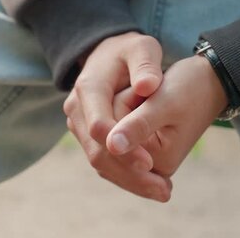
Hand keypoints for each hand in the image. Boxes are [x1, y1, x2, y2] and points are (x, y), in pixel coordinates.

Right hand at [64, 31, 169, 200]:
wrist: (109, 53)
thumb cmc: (130, 51)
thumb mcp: (142, 48)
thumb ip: (145, 66)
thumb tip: (147, 88)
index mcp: (88, 88)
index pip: (99, 127)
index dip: (124, 148)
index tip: (151, 163)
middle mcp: (77, 109)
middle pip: (97, 151)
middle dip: (129, 173)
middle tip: (162, 188)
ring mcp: (79, 124)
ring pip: (98, 161)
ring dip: (129, 180)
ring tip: (162, 190)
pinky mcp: (87, 135)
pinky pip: (103, 159)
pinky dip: (126, 174)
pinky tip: (152, 183)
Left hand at [107, 55, 227, 182]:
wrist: (207, 83)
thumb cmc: (190, 89)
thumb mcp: (165, 104)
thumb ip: (138, 126)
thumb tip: (112, 147)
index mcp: (158, 165)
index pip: (111, 148)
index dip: (116, 112)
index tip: (141, 92)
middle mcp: (150, 170)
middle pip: (106, 148)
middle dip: (117, 113)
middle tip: (143, 92)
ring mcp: (143, 162)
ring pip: (105, 140)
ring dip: (118, 111)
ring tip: (145, 96)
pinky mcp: (138, 150)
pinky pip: (111, 136)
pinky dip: (118, 114)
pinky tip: (135, 101)